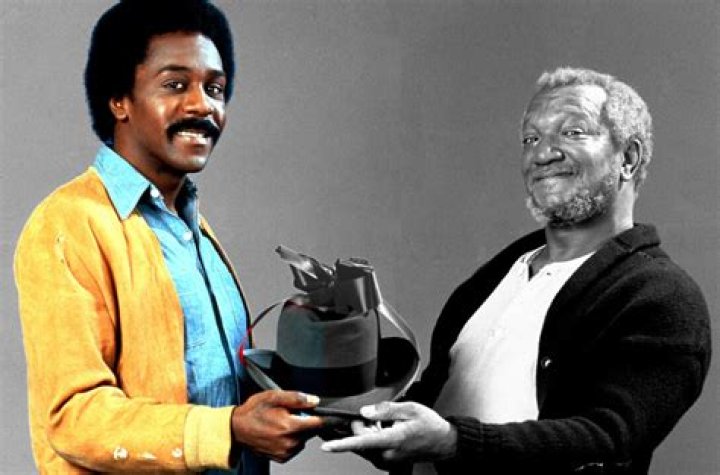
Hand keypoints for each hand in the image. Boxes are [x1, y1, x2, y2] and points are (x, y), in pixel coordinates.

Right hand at [231, 390, 323, 462]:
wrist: (236, 429)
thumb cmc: (254, 411)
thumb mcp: (274, 397)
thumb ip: (296, 398)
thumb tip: (315, 401)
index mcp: (289, 426)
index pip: (318, 423)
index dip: (325, 417)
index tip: (331, 415)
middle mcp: (290, 442)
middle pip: (311, 431)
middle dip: (306, 422)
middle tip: (292, 414)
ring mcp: (286, 452)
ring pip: (304, 439)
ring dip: (299, 432)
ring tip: (283, 423)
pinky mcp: (282, 458)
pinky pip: (295, 447)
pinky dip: (292, 440)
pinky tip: (280, 433)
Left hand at [320, 402, 456, 464]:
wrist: (442, 442)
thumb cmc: (429, 425)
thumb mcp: (410, 409)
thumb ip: (384, 410)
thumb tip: (364, 412)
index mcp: (392, 441)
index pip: (362, 443)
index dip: (342, 444)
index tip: (327, 446)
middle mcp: (387, 454)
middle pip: (360, 440)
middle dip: (361, 425)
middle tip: (377, 415)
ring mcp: (387, 460)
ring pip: (364, 444)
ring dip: (368, 431)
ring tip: (388, 424)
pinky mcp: (386, 461)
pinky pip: (370, 448)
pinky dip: (373, 437)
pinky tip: (386, 430)